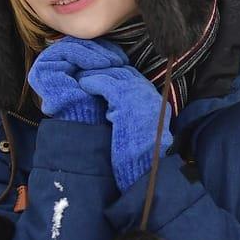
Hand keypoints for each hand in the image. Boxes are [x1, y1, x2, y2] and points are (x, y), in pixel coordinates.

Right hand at [26, 37, 128, 122]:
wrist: (87, 124)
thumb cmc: (97, 103)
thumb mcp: (100, 75)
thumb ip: (97, 58)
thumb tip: (108, 39)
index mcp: (63, 65)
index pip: (83, 46)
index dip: (104, 48)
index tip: (122, 58)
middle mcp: (51, 65)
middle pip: (78, 44)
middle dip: (102, 49)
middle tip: (119, 60)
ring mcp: (44, 66)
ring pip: (73, 45)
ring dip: (97, 52)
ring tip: (113, 63)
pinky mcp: (41, 69)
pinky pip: (66, 51)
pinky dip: (86, 55)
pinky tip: (102, 64)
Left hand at [76, 65, 173, 191]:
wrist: (145, 168)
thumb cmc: (141, 158)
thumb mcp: (143, 131)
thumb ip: (134, 114)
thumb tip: (116, 108)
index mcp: (158, 102)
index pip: (135, 78)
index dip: (117, 75)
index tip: (102, 75)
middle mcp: (151, 94)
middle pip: (124, 72)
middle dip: (105, 70)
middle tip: (87, 71)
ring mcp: (139, 95)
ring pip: (114, 75)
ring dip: (96, 74)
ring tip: (82, 76)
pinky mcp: (125, 99)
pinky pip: (105, 84)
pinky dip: (92, 82)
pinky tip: (83, 84)